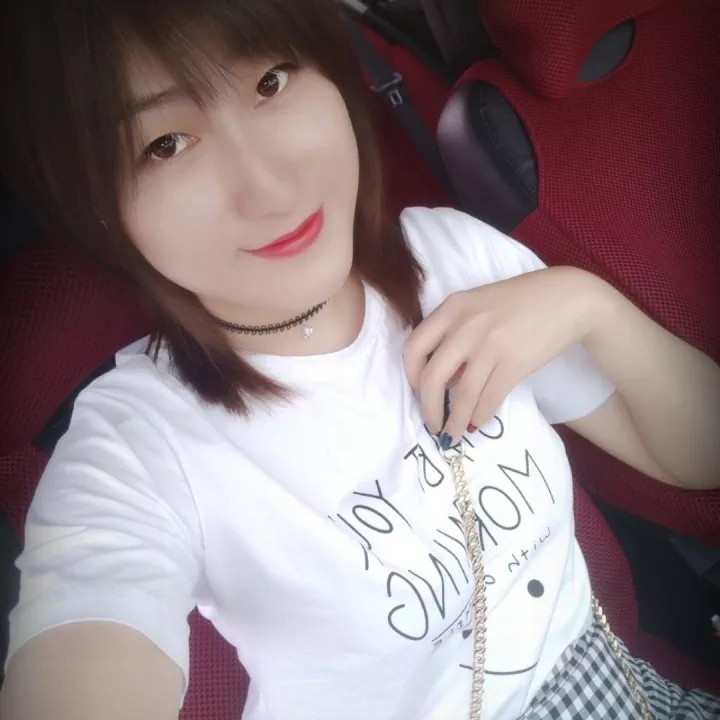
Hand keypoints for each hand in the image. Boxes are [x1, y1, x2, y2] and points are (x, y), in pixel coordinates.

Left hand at [404, 266, 604, 445]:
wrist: (567, 298)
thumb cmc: (521, 302)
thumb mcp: (478, 306)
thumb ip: (456, 333)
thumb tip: (444, 380)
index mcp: (451, 307)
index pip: (413, 347)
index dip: (411, 376)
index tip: (419, 392)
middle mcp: (465, 325)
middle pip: (431, 377)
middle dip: (428, 408)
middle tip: (433, 424)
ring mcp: (489, 344)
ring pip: (461, 394)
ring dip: (455, 420)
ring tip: (453, 434)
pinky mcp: (514, 363)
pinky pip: (488, 398)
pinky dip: (480, 416)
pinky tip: (478, 423)